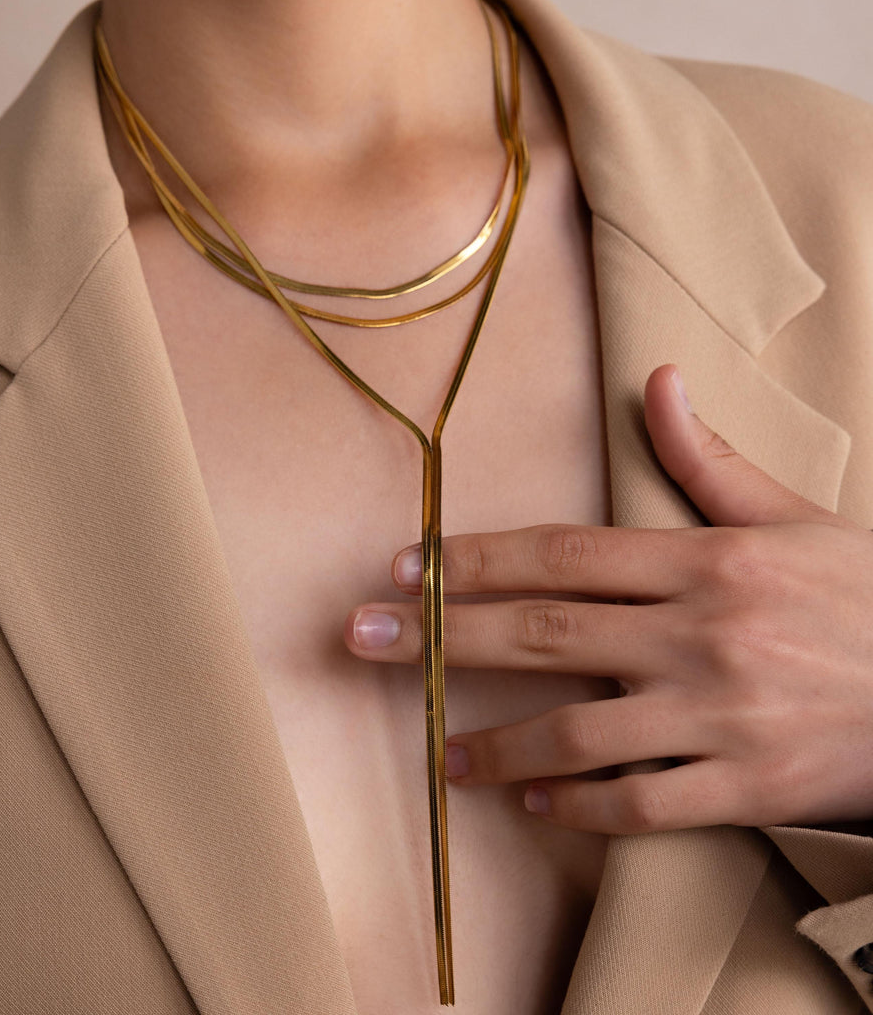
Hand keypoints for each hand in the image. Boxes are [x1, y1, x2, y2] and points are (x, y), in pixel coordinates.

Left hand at [344, 364, 872, 833]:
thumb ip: (712, 460)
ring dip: (499, 744)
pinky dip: (584, 806)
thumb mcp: (795, 517)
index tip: (407, 566)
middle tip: (366, 638)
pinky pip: (645, 802)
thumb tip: (658, 382)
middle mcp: (701, 633)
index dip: (476, 559)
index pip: (562, 555)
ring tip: (443, 753)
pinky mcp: (747, 784)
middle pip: (545, 632)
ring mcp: (721, 713)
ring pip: (580, 731)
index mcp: (705, 560)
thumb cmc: (868, 596)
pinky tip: (538, 805)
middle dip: (445, 635)